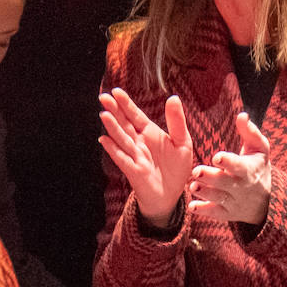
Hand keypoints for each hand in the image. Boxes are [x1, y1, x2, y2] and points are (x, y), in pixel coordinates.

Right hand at [98, 90, 193, 226]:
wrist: (172, 194)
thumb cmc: (176, 168)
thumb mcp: (183, 142)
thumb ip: (176, 122)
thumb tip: (173, 97)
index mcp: (149, 132)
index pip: (135, 115)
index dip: (126, 104)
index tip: (116, 91)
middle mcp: (139, 142)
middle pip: (124, 124)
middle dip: (114, 111)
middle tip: (104, 97)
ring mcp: (134, 156)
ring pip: (122, 139)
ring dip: (113, 128)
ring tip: (104, 115)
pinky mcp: (133, 170)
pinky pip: (122, 158)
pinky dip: (113, 149)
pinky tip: (104, 139)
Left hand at [189, 112, 270, 223]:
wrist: (269, 202)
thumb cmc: (258, 167)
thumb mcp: (260, 149)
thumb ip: (250, 132)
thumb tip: (242, 115)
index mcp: (248, 169)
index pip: (238, 166)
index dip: (228, 162)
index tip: (217, 157)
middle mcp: (241, 186)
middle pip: (226, 182)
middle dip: (211, 177)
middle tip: (196, 171)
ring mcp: (234, 201)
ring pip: (219, 198)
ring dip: (205, 193)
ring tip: (193, 186)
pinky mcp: (227, 213)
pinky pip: (215, 213)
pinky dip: (204, 211)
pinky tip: (192, 207)